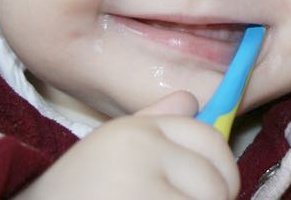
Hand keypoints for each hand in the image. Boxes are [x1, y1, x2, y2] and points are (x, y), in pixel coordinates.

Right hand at [15, 91, 239, 199]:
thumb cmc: (70, 194)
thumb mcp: (108, 150)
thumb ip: (153, 122)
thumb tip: (192, 100)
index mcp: (136, 131)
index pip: (208, 139)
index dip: (220, 168)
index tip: (212, 189)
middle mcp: (142, 150)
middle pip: (216, 177)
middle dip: (213, 199)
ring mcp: (142, 189)